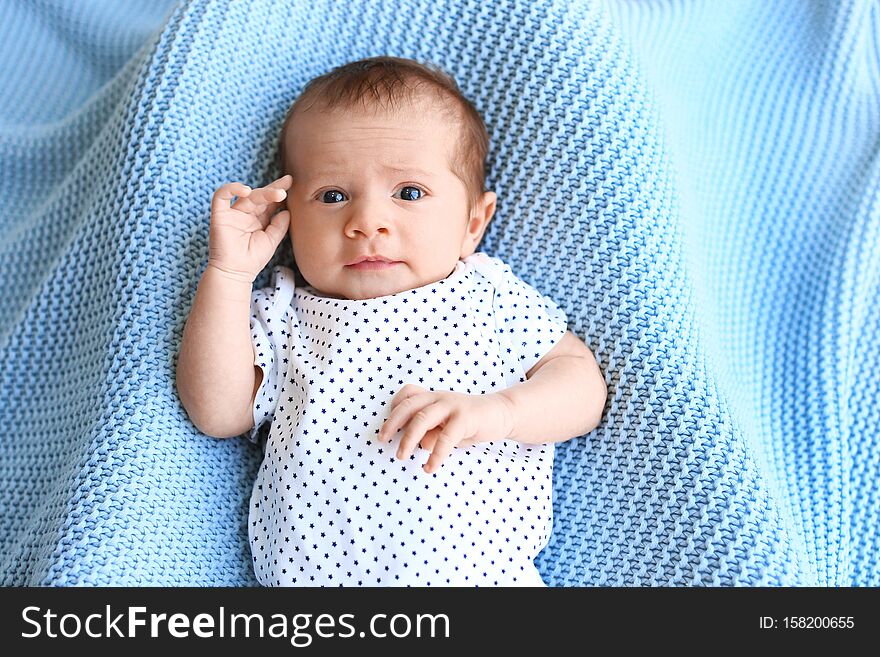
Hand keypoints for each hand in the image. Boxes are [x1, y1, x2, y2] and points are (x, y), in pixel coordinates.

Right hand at [207, 175, 292, 282]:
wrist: (236, 273)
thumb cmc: (253, 259)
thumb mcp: (272, 240)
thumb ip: (280, 225)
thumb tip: (287, 210)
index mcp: (258, 219)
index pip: (269, 201)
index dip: (279, 191)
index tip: (291, 182)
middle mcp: (246, 214)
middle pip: (260, 196)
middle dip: (273, 189)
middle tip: (287, 185)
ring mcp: (233, 214)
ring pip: (246, 196)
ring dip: (262, 192)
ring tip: (278, 194)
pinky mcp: (219, 215)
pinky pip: (221, 196)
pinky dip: (231, 189)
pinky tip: (246, 190)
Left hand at [377, 384, 515, 473]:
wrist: (501, 413)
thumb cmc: (470, 422)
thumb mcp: (446, 428)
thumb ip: (431, 433)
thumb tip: (420, 444)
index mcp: (433, 397)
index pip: (408, 394)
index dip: (394, 407)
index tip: (387, 426)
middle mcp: (439, 397)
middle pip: (409, 405)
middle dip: (392, 422)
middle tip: (382, 439)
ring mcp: (452, 405)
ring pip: (422, 418)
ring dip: (408, 438)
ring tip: (401, 456)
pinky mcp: (466, 417)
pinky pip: (446, 437)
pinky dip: (436, 454)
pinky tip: (430, 467)